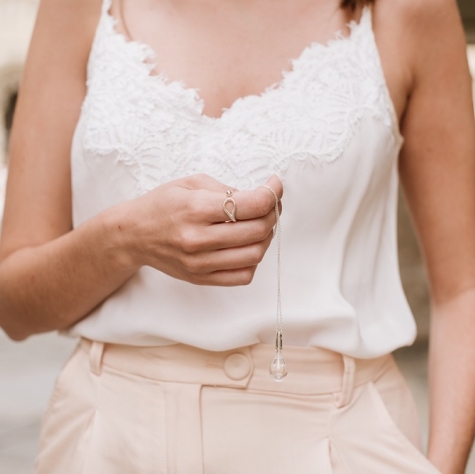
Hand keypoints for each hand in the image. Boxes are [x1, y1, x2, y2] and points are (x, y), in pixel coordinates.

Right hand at [118, 174, 282, 285]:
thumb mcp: (191, 183)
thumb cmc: (162, 205)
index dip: (272, 193)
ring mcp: (200, 263)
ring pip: (254, 255)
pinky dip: (253, 260)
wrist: (133, 235)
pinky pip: (243, 276)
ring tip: (260, 224)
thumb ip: (226, 190)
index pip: (251, 205)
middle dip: (272, 213)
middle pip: (257, 231)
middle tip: (270, 204)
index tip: (274, 185)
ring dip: (266, 237)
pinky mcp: (201, 278)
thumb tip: (259, 199)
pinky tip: (246, 246)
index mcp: (196, 209)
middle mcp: (198, 239)